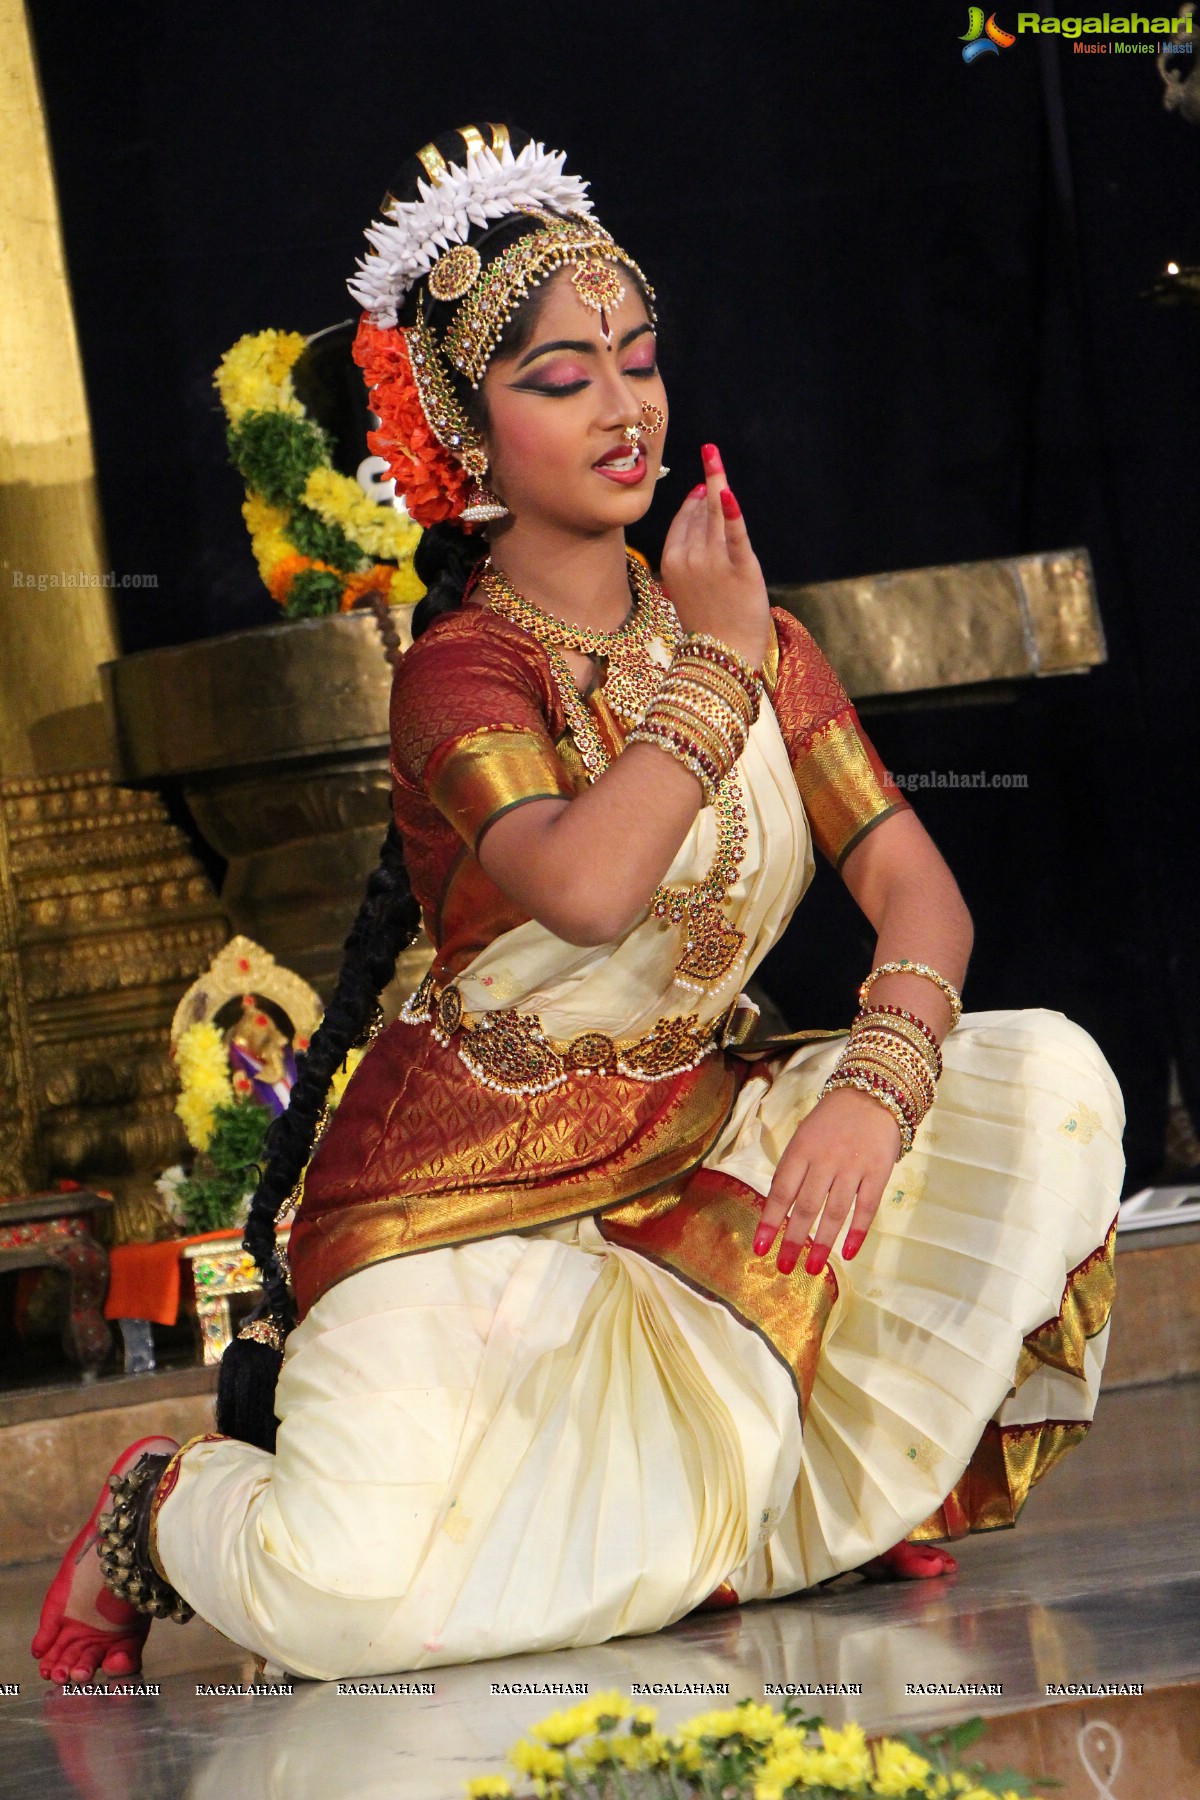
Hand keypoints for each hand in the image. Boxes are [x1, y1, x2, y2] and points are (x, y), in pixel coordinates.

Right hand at [658, 443, 770, 668]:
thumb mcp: (687, 587)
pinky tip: (727, 489)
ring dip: (717, 482)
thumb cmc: (708, 623)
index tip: (704, 486)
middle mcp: (690, 558)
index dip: (694, 502)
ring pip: (717, 515)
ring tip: (714, 456)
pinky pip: (736, 534)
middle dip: (708, 488)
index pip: (683, 520)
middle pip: (701, 514)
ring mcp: (715, 562)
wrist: (722, 656)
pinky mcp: (741, 568)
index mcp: (672, 561)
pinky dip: (732, 511)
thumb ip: (690, 554)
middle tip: (713, 459)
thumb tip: (697, 525)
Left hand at [752, 1086, 901, 1274]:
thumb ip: (794, 1170)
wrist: (872, 1093)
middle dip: (793, 1240)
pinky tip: (848, 1253)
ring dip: (823, 1243)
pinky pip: (867, 1206)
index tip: (760, 1248)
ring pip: (835, 1211)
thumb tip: (779, 1209)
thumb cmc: (831, 1120)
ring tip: (813, 1268)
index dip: (770, 1222)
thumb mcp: (804, 1137)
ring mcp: (852, 1166)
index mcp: (801, 1150)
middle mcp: (825, 1160)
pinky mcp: (878, 1171)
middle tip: (784, 1267)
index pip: (781, 1192)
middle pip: (806, 1206)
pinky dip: (857, 1231)